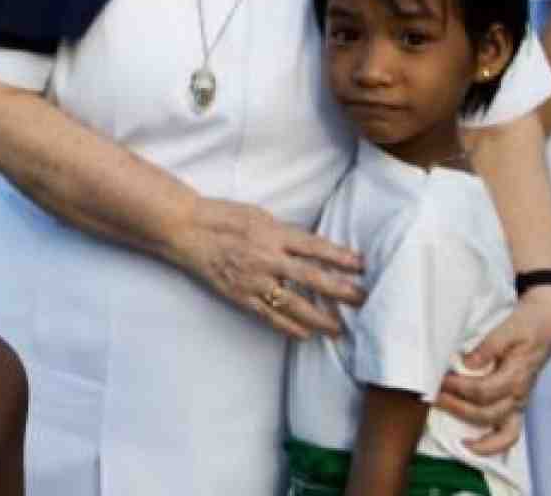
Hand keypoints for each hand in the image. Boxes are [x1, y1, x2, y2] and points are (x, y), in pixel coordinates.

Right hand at [179, 199, 364, 339]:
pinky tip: (306, 335)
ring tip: (339, 328)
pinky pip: (270, 315)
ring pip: (294, 303)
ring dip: (320, 318)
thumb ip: (285, 233)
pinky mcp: (241, 296)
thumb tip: (311, 247)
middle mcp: (267, 258)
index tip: (362, 265)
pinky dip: (290, 326)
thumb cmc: (223, 217)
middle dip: (341, 290)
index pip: (316, 247)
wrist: (187, 230)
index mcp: (274, 234)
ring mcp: (254, 280)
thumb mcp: (260, 216)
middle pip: (312, 277)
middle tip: (363, 300)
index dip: (341, 257)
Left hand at [438, 285, 550, 453]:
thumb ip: (489, 346)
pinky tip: (469, 446)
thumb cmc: (527, 327)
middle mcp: (519, 395)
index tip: (439, 379)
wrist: (547, 329)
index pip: (484, 390)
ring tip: (443, 412)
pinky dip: (490, 446)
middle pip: (486, 412)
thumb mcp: (508, 328)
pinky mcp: (516, 407)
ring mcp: (519, 404)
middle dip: (456, 406)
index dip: (458, 387)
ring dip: (468, 424)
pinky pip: (507, 436)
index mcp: (518, 375)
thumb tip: (468, 363)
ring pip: (497, 430)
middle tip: (433, 394)